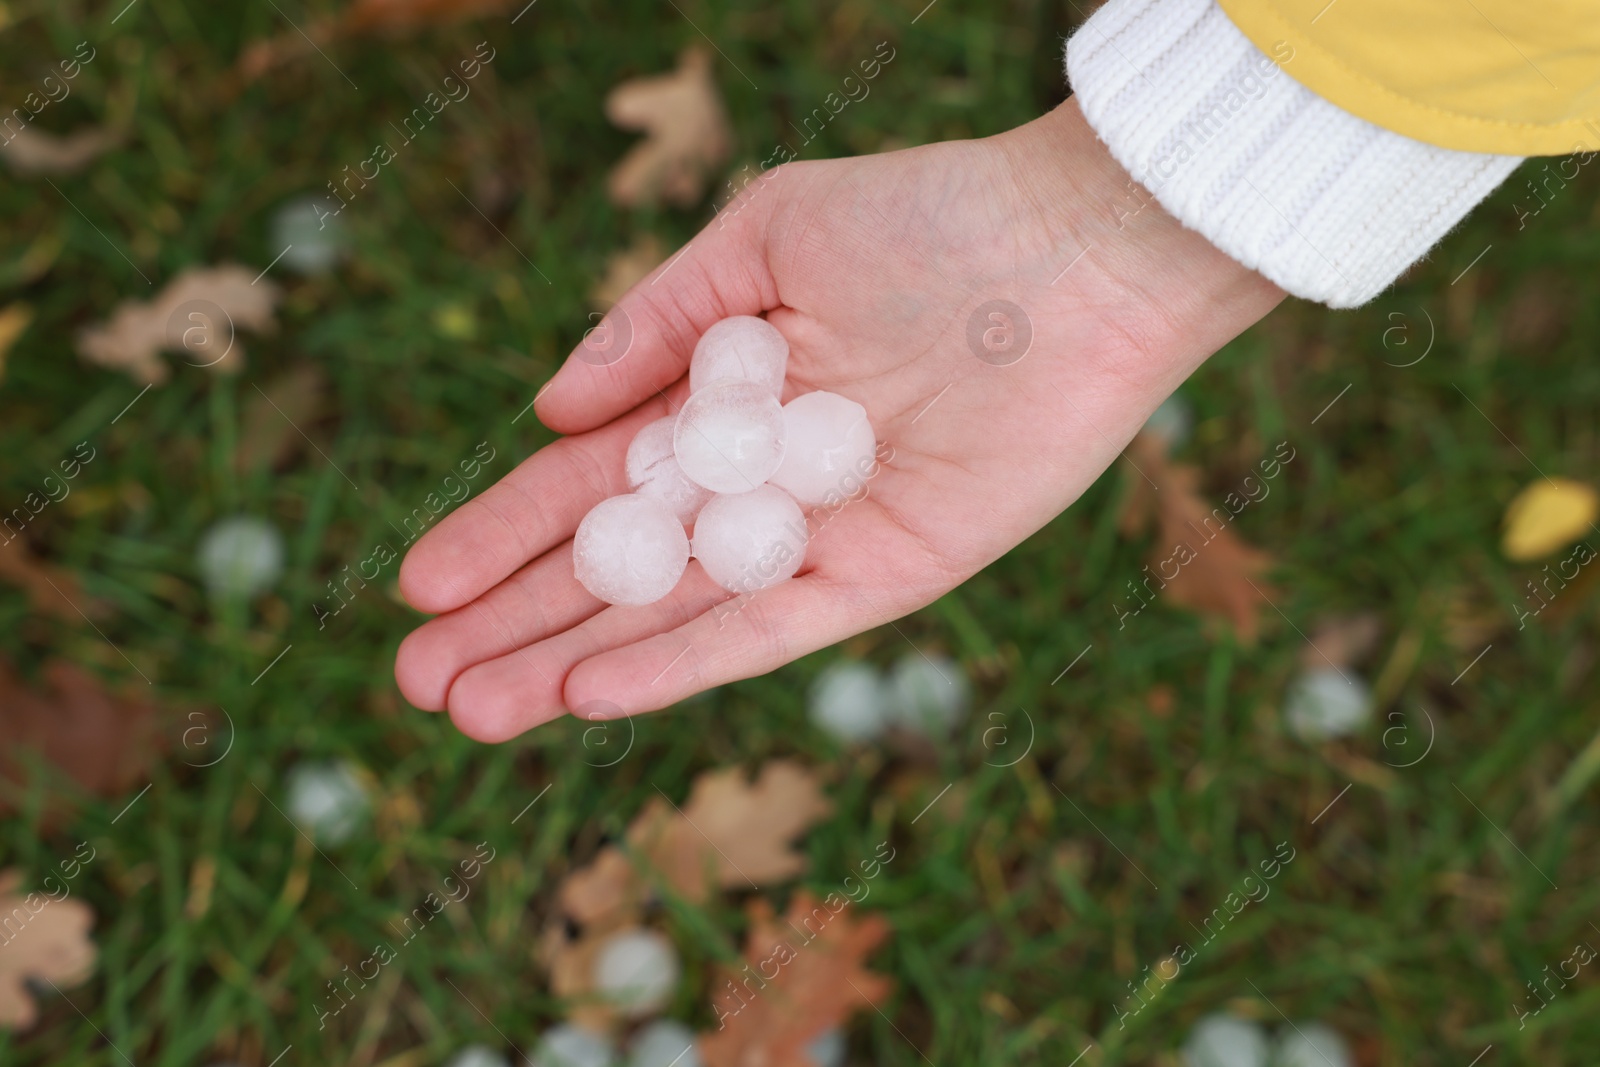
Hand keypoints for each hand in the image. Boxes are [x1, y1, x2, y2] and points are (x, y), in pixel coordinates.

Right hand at [394, 98, 1282, 741]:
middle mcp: (755, 484)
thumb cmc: (927, 219)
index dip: (500, 532)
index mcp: (717, 402)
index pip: (586, 483)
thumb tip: (548, 411)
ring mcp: (817, 537)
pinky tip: (591, 696)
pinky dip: (683, 664)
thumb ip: (655, 323)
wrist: (1075, 250)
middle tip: (415, 682)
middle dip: (515, 621)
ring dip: (570, 664)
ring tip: (470, 713)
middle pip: (614, 567)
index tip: (416, 584)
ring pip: (673, 615)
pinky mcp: (889, 574)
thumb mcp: (765, 239)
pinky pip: (771, 630)